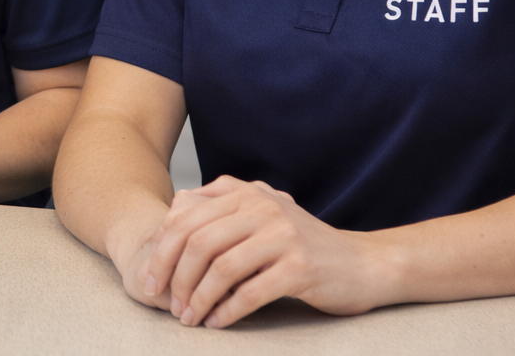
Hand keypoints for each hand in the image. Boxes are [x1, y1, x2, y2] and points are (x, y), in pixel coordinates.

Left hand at [144, 176, 391, 327]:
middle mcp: (262, 208)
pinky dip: (227, 310)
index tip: (151, 279)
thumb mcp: (260, 214)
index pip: (185, 218)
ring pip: (221, 268)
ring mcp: (282, 236)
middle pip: (198, 242)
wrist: (362, 264)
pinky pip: (250, 292)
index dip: (162, 251)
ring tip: (189, 318)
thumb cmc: (301, 244)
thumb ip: (220, 207)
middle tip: (166, 303)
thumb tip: (174, 211)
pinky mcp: (300, 268)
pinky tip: (217, 322)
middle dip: (175, 276)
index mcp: (245, 193)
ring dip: (199, 298)